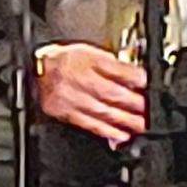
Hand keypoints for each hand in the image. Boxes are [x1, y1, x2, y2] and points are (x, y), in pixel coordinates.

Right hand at [34, 42, 148, 144]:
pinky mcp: (66, 112)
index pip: (113, 68)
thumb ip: (111, 64)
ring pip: (102, 111)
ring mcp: (71, 97)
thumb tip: (135, 77)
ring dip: (125, 120)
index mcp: (85, 59)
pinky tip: (120, 135)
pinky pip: (88, 123)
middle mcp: (77, 78)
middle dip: (134, 103)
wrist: (36, 71)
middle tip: (150, 111)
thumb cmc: (64, 61)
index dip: (133, 77)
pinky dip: (107, 131)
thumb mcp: (88, 52)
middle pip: (110, 92)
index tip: (147, 84)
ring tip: (141, 126)